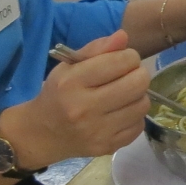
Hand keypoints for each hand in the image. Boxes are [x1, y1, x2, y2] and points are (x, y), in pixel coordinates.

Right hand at [5, 31, 149, 163]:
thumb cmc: (57, 94)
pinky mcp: (108, 147)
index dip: (128, 56)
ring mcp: (98, 132)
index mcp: (72, 83)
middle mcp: (85, 108)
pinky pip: (139, 126)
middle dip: (138, 74)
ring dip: (138, 95)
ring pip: (142, 105)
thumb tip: (124, 37)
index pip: (120, 61)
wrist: (43, 134)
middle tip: (128, 75)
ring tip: (124, 94)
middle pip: (138, 83)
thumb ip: (97, 49)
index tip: (122, 60)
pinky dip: (134, 116)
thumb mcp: (69, 66)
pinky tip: (120, 112)